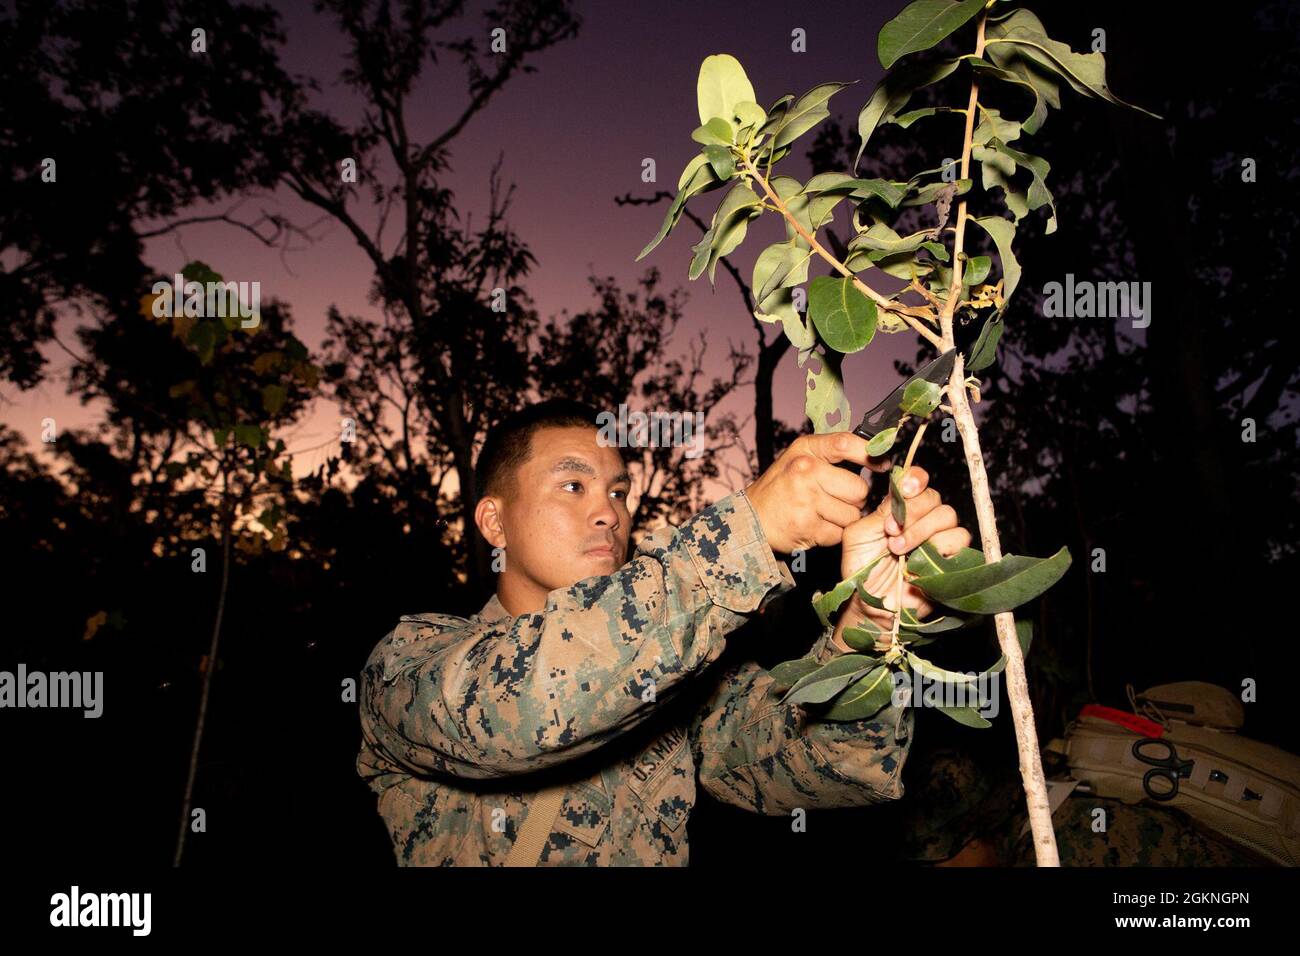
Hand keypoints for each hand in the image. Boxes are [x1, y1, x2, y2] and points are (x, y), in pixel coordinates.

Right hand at [745, 431, 889, 554]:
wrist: (750, 519)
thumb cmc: (781, 488)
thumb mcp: (799, 459)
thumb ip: (831, 453)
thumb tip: (874, 453)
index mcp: (806, 451)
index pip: (846, 444)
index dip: (871, 454)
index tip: (884, 464)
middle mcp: (805, 472)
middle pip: (859, 489)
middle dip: (854, 499)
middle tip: (835, 501)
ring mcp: (806, 501)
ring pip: (852, 515)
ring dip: (843, 520)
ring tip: (822, 515)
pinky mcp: (807, 527)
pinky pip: (839, 534)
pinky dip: (831, 535)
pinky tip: (815, 527)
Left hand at [835, 465, 970, 639]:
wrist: (870, 604)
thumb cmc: (862, 570)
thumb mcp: (859, 535)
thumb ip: (879, 512)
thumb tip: (900, 495)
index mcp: (900, 510)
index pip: (917, 482)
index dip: (915, 479)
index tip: (904, 490)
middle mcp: (923, 520)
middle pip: (934, 498)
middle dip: (912, 512)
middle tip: (890, 532)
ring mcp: (939, 538)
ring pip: (947, 516)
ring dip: (921, 531)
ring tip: (897, 549)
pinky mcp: (953, 558)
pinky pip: (959, 540)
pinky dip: (938, 547)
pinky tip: (916, 561)